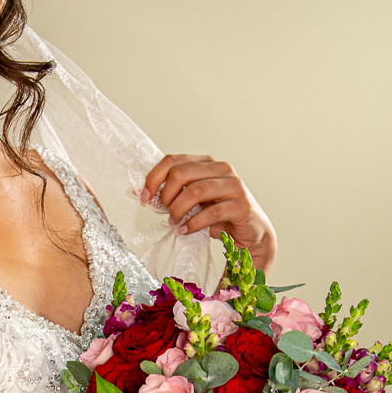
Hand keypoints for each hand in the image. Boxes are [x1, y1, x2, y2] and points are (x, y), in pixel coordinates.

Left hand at [140, 153, 276, 275]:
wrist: (252, 233)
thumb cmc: (219, 215)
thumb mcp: (193, 201)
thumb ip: (173, 193)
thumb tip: (140, 191)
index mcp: (206, 163)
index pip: (173, 160)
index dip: (154, 178)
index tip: (144, 197)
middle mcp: (221, 169)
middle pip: (181, 173)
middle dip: (166, 196)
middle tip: (164, 212)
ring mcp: (233, 185)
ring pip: (195, 191)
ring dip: (178, 210)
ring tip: (174, 222)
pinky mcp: (241, 205)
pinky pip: (210, 212)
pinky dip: (192, 223)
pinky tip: (185, 230)